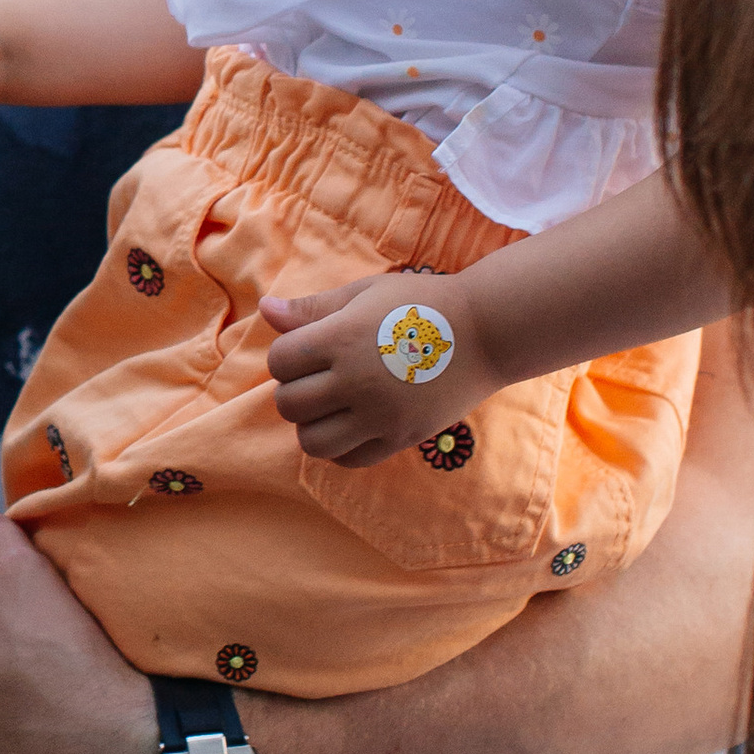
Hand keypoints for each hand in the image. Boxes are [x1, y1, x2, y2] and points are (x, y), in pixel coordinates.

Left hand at [263, 267, 504, 466]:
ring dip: (313, 426)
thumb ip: (313, 308)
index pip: (280, 362)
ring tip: (331, 407)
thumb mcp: (365, 294)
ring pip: (313, 442)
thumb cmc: (423, 304)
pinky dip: (340, 449)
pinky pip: (350, 460)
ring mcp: (379, 415)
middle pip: (290, 404)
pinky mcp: (401, 438)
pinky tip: (352, 425)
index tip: (308, 350)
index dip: (286, 356)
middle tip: (319, 379)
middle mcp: (356, 381)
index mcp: (341, 338)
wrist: (487, 331)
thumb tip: (266, 310)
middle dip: (295, 391)